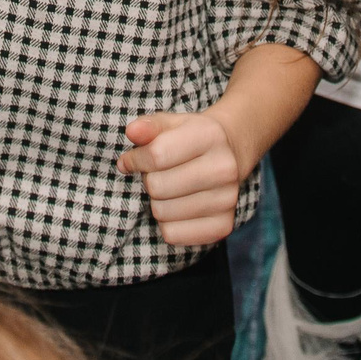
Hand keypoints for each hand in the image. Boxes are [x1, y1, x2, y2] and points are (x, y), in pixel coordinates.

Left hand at [118, 110, 245, 246]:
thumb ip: (149, 126)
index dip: (135, 159)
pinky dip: (166, 224)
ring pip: (162, 212)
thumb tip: (133, 132)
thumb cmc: (190, 138)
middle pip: (157, 186)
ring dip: (156, 202)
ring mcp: (226, 200)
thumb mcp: (170, 124)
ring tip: (169, 189)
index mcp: (210, 136)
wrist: (229, 155)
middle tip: (157, 174)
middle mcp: (224, 169)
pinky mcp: (223, 226)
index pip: (157, 154)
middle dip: (148, 180)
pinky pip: (173, 235)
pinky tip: (177, 206)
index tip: (131, 160)